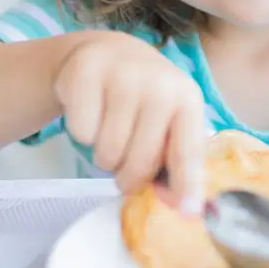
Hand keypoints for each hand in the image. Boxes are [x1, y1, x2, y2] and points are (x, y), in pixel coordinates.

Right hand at [53, 31, 206, 215]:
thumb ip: (176, 161)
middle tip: (124, 166)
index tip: (188, 214)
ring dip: (104, 155)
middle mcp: (159, 84)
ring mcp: (122, 75)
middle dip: (128, 176)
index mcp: (188, 99)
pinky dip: (82, 133)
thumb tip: (181, 207)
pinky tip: (92, 112)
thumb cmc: (146, 98)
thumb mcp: (170, 120)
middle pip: (140, 161)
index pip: (188, 151)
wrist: (111, 53)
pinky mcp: (85, 73)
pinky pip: (80, 133)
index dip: (187, 185)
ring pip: (107, 151)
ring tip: (111, 132)